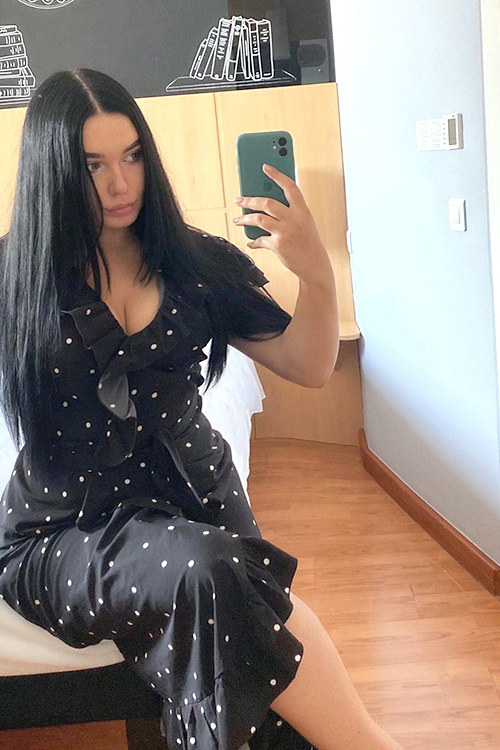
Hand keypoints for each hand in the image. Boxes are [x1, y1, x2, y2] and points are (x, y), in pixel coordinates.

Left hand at [233, 163, 330, 283]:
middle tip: (239, 200)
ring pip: (259, 219)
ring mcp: (286, 232)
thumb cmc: (309, 243)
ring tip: (239, 219)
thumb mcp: (304, 223)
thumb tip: (265, 206)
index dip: (277, 175)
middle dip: (250, 200)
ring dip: (245, 218)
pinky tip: (251, 241)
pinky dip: (254, 241)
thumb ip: (289, 213)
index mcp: (303, 210)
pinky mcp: (278, 245)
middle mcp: (295, 219)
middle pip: (267, 203)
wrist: (315, 265)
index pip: (289, 187)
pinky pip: (260, 239)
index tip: (265, 167)